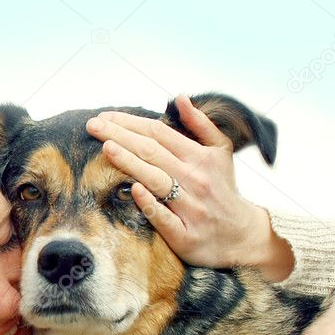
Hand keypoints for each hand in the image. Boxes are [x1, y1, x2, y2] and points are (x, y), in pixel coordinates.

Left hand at [85, 94, 269, 268]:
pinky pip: (165, 218)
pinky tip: (132, 190)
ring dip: (131, 163)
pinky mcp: (187, 236)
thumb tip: (179, 97)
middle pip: (152, 153)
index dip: (131, 123)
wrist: (242, 236)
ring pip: (157, 181)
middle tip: (92, 125)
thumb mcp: (220, 152)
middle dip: (120, 136)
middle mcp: (196, 180)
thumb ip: (201, 125)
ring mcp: (191, 208)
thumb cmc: (223, 189)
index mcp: (200, 157)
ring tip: (106, 148)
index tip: (105, 116)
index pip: (159, 134)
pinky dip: (150, 204)